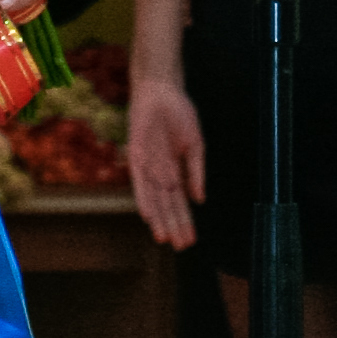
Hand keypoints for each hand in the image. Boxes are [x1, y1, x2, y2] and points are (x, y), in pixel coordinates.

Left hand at [127, 71, 207, 249]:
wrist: (163, 90)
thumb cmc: (179, 114)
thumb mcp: (195, 144)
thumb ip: (196, 172)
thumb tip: (200, 199)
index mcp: (174, 171)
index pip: (180, 202)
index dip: (185, 221)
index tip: (191, 240)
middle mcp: (159, 172)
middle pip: (167, 205)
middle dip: (174, 226)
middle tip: (180, 247)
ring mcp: (147, 165)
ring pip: (154, 198)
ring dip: (159, 218)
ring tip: (164, 237)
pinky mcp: (136, 155)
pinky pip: (139, 181)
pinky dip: (143, 197)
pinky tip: (147, 214)